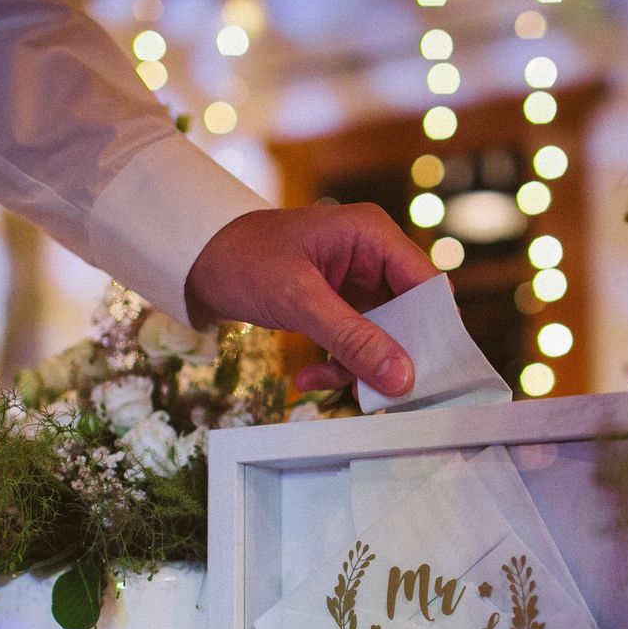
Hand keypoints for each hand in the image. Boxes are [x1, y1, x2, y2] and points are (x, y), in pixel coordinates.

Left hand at [186, 204, 437, 395]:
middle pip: (407, 315)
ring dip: (356, 366)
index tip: (428, 372)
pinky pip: (353, 341)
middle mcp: (371, 255)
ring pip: (380, 336)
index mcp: (372, 235)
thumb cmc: (243, 259)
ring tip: (327, 385)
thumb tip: (402, 378)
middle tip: (377, 392)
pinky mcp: (337, 303)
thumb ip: (353, 339)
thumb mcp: (299, 301)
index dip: (433, 329)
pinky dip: (336, 364)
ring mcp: (354, 281)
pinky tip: (307, 379)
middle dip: (389, 356)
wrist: (194, 259)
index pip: (427, 284)